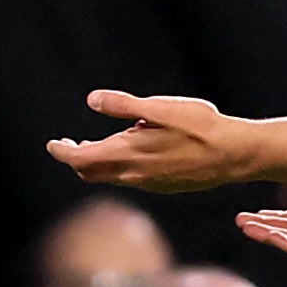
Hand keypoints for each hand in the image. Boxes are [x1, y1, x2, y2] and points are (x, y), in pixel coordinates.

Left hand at [49, 93, 250, 191]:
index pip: (80, 159)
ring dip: (96, 163)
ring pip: (109, 177)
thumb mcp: (160, 108)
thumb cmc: (200, 126)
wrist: (234, 155)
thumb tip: (92, 100)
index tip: (53, 144)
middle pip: (90, 172)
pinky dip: (117, 167)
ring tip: (92, 146)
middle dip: (75, 158)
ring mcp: (148, 183)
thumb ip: (123, 105)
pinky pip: (129, 179)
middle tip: (67, 144)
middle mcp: (133, 174)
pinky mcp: (162, 186)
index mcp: (127, 153)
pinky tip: (128, 153)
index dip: (62, 152)